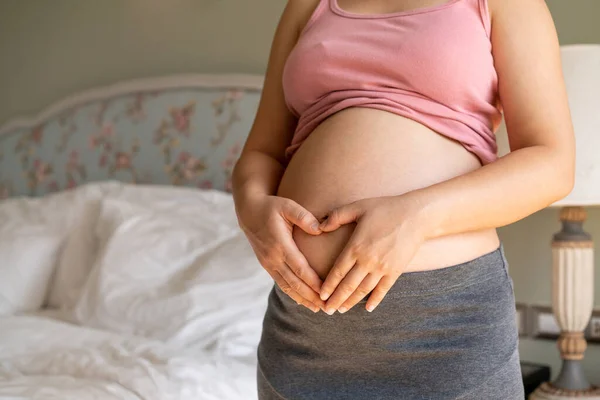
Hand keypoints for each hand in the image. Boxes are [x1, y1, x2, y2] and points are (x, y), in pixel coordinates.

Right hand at [236, 193, 325, 312]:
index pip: (300, 268)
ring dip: (303, 299)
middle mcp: (273, 257)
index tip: (327, 292)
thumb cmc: (272, 207)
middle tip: (327, 307)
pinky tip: (303, 301)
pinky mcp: (267, 265)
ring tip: (318, 309)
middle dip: (311, 296)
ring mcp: (269, 263)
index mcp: (280, 244)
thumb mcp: (287, 206)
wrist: (249, 212)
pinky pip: (281, 283)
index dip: (313, 282)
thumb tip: (320, 229)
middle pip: (295, 282)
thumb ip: (304, 217)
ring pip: (287, 286)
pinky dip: (293, 293)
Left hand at [317, 195, 425, 313]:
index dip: (328, 286)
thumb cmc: (386, 208)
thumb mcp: (358, 207)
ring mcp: (382, 268)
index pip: (337, 272)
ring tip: (342, 310)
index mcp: (356, 247)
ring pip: (363, 290)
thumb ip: (336, 216)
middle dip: (336, 300)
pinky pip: (383, 290)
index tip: (320, 296)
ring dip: (351, 302)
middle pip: (348, 286)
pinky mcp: (396, 271)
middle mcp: (367, 261)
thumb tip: (319, 226)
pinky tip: (368, 308)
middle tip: (327, 310)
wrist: (416, 215)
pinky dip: (375, 300)